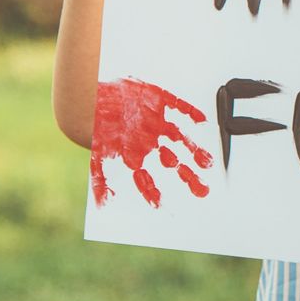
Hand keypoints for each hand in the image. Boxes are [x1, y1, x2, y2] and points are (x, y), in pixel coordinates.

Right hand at [90, 78, 213, 207]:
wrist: (91, 95)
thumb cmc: (93, 123)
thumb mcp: (98, 153)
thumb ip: (101, 178)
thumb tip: (102, 203)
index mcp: (133, 152)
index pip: (147, 177)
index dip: (155, 192)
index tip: (165, 205)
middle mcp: (146, 139)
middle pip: (171, 161)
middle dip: (187, 176)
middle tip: (202, 190)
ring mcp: (153, 121)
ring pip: (180, 138)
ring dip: (194, 150)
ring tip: (208, 162)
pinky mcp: (157, 100)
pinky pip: (179, 107)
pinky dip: (191, 113)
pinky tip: (202, 121)